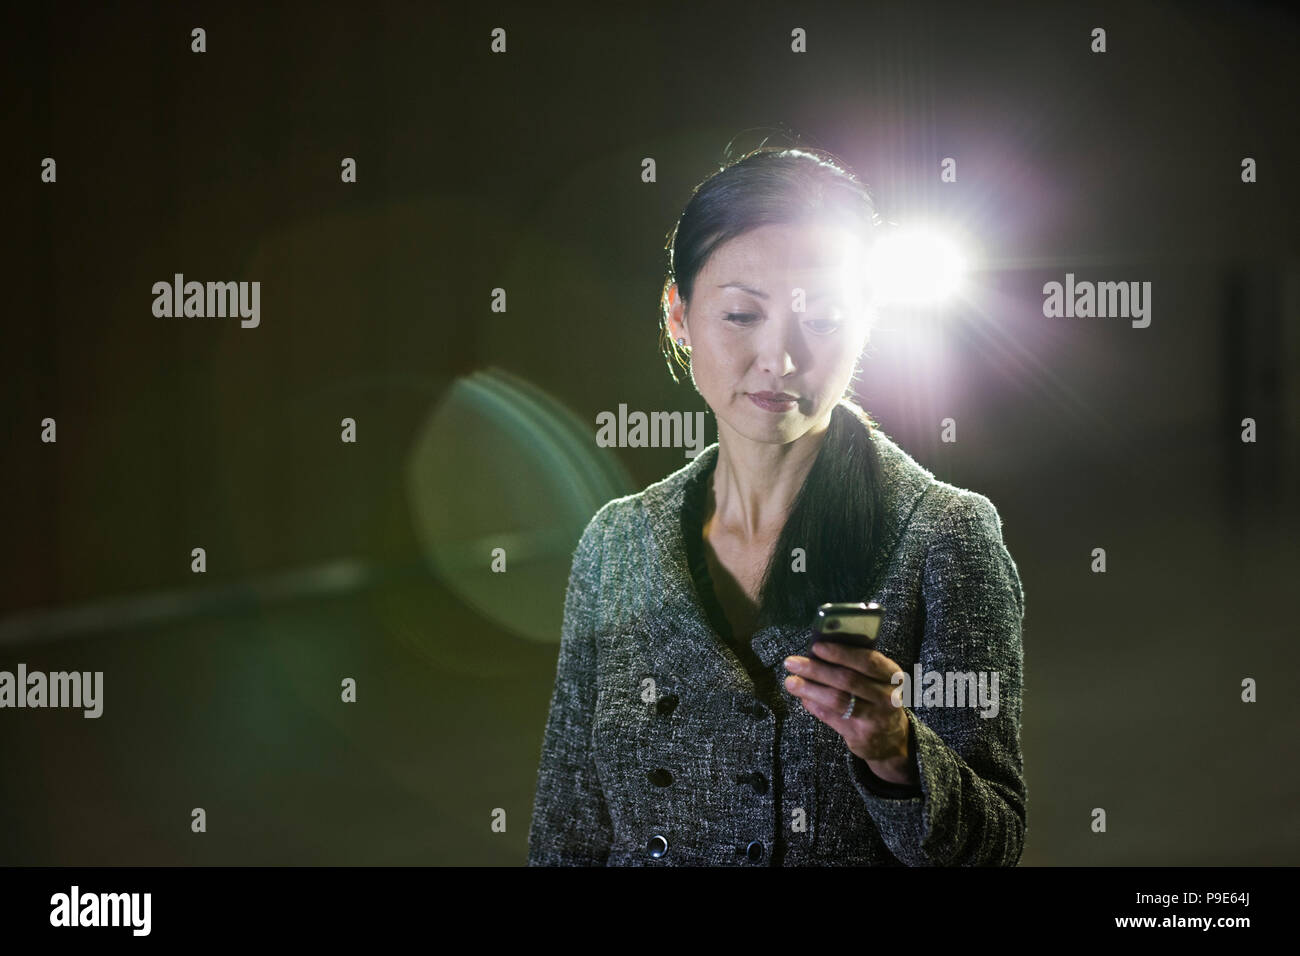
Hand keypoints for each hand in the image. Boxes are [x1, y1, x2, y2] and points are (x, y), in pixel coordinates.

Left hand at [783, 639, 917, 785]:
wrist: (891, 738)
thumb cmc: (876, 698)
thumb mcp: (876, 680)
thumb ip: (854, 666)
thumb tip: (817, 653)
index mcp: (892, 676)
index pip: (867, 660)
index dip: (840, 653)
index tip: (816, 647)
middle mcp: (887, 696)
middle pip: (847, 679)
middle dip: (816, 669)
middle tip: (792, 663)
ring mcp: (875, 718)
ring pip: (837, 700)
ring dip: (810, 689)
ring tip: (790, 682)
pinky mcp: (861, 735)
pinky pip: (832, 717)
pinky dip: (814, 706)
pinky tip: (803, 698)